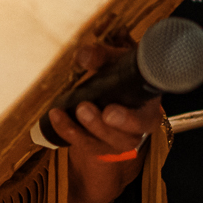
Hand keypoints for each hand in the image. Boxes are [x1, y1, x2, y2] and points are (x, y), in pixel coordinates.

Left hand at [48, 39, 162, 202]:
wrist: (115, 91)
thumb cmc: (122, 76)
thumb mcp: (116, 62)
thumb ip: (102, 57)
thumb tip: (82, 56)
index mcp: (148, 111)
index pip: (145, 121)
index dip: (129, 120)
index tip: (109, 112)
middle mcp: (135, 131)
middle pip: (122, 138)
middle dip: (100, 126)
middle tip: (83, 108)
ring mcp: (115, 142)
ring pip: (100, 145)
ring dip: (77, 131)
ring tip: (59, 113)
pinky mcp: (97, 146)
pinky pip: (82, 145)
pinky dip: (65, 131)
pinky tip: (55, 116)